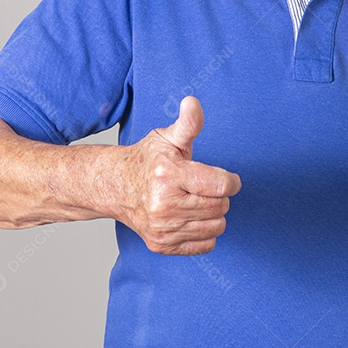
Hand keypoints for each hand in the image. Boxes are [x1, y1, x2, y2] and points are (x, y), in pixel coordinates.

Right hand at [115, 96, 240, 255]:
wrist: (116, 187)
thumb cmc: (147, 160)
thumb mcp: (167, 137)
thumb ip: (188, 123)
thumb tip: (192, 102)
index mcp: (169, 175)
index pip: (221, 185)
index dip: (231, 181)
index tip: (228, 178)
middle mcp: (164, 204)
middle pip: (221, 206)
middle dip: (220, 195)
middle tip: (204, 187)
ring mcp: (162, 228)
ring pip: (216, 226)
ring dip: (214, 214)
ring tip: (197, 200)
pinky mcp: (162, 244)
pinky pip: (204, 245)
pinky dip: (205, 232)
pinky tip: (191, 217)